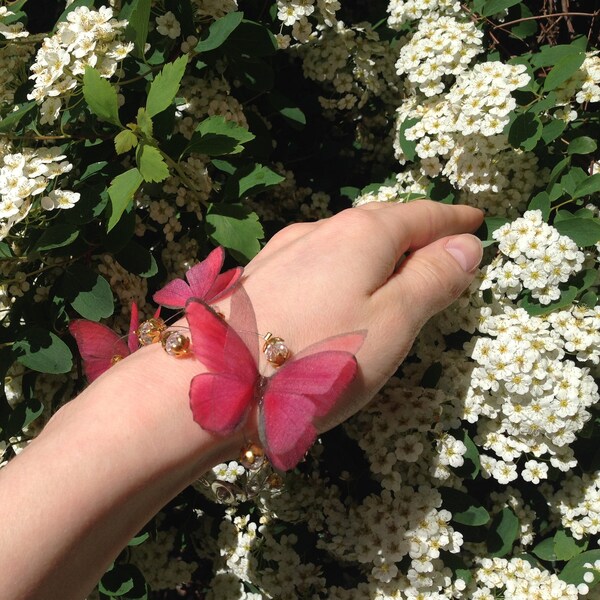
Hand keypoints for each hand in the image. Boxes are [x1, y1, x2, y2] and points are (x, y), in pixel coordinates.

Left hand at [241, 200, 482, 429]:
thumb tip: (466, 244)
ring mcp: (283, 252)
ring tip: (397, 269)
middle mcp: (320, 230)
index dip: (455, 219)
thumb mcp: (393, 323)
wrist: (211, 383)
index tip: (478, 221)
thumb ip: (432, 280)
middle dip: (417, 231)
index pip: (423, 215)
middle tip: (443, 246)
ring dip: (378, 251)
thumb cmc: (317, 355)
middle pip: (383, 222)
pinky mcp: (260, 279)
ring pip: (346, 241)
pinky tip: (339, 289)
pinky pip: (318, 262)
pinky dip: (345, 268)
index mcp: (362, 234)